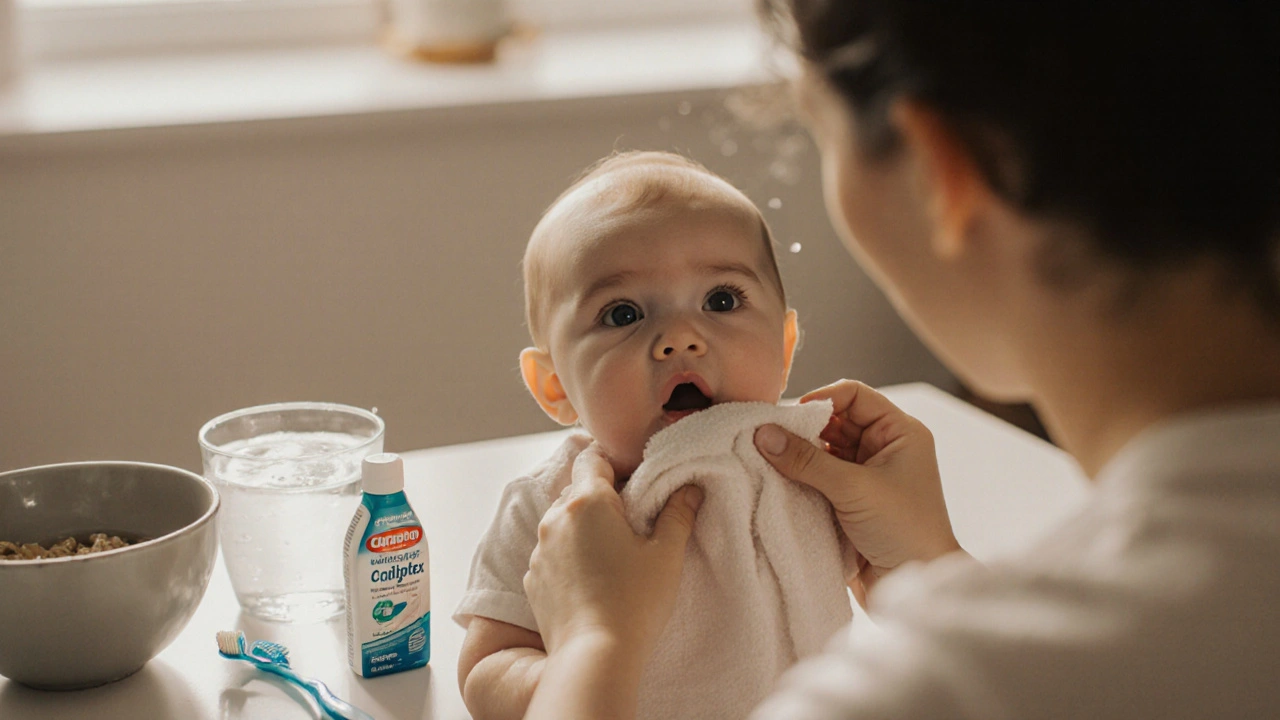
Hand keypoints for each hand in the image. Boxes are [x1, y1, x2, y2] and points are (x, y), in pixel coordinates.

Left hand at [523, 443, 703, 661]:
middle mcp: (554, 519)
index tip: (635, 482)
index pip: (593, 458)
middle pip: (578, 490)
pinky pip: (552, 554)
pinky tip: (593, 581)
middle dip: (602, 499)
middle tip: (632, 522)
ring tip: (612, 556)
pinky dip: (570, 558)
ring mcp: (539, 551)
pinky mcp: (533, 580)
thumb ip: (678, 514)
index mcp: (586, 502)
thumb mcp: (667, 554)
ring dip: (584, 529)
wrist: (595, 657)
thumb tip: (690, 489)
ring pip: (563, 523)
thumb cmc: (635, 603)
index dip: (615, 464)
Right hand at [755, 380, 960, 603]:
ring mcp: (867, 477)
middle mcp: (884, 449)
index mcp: (900, 433)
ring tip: (766, 461)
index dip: (822, 399)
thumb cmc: (904, 531)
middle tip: (768, 439)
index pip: (854, 396)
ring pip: (822, 451)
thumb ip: (807, 460)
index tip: (788, 417)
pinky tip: (777, 482)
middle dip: (802, 429)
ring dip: (798, 456)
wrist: (916, 589)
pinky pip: (818, 479)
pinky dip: (799, 479)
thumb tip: (764, 434)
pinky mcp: (850, 503)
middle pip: (834, 422)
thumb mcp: (854, 489)